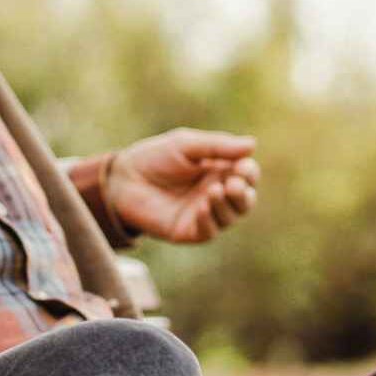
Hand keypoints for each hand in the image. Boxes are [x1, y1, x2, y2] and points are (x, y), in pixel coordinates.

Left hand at [105, 128, 259, 243]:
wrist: (122, 178)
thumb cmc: (154, 158)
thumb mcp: (186, 145)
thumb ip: (217, 146)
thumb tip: (252, 145)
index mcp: (219, 171)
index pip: (246, 175)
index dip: (249, 172)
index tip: (241, 166)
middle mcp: (216, 193)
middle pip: (245, 199)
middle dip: (244, 192)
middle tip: (232, 183)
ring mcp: (204, 214)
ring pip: (231, 216)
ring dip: (227, 205)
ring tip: (214, 191)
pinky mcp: (189, 231)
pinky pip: (209, 231)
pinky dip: (209, 219)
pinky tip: (202, 206)